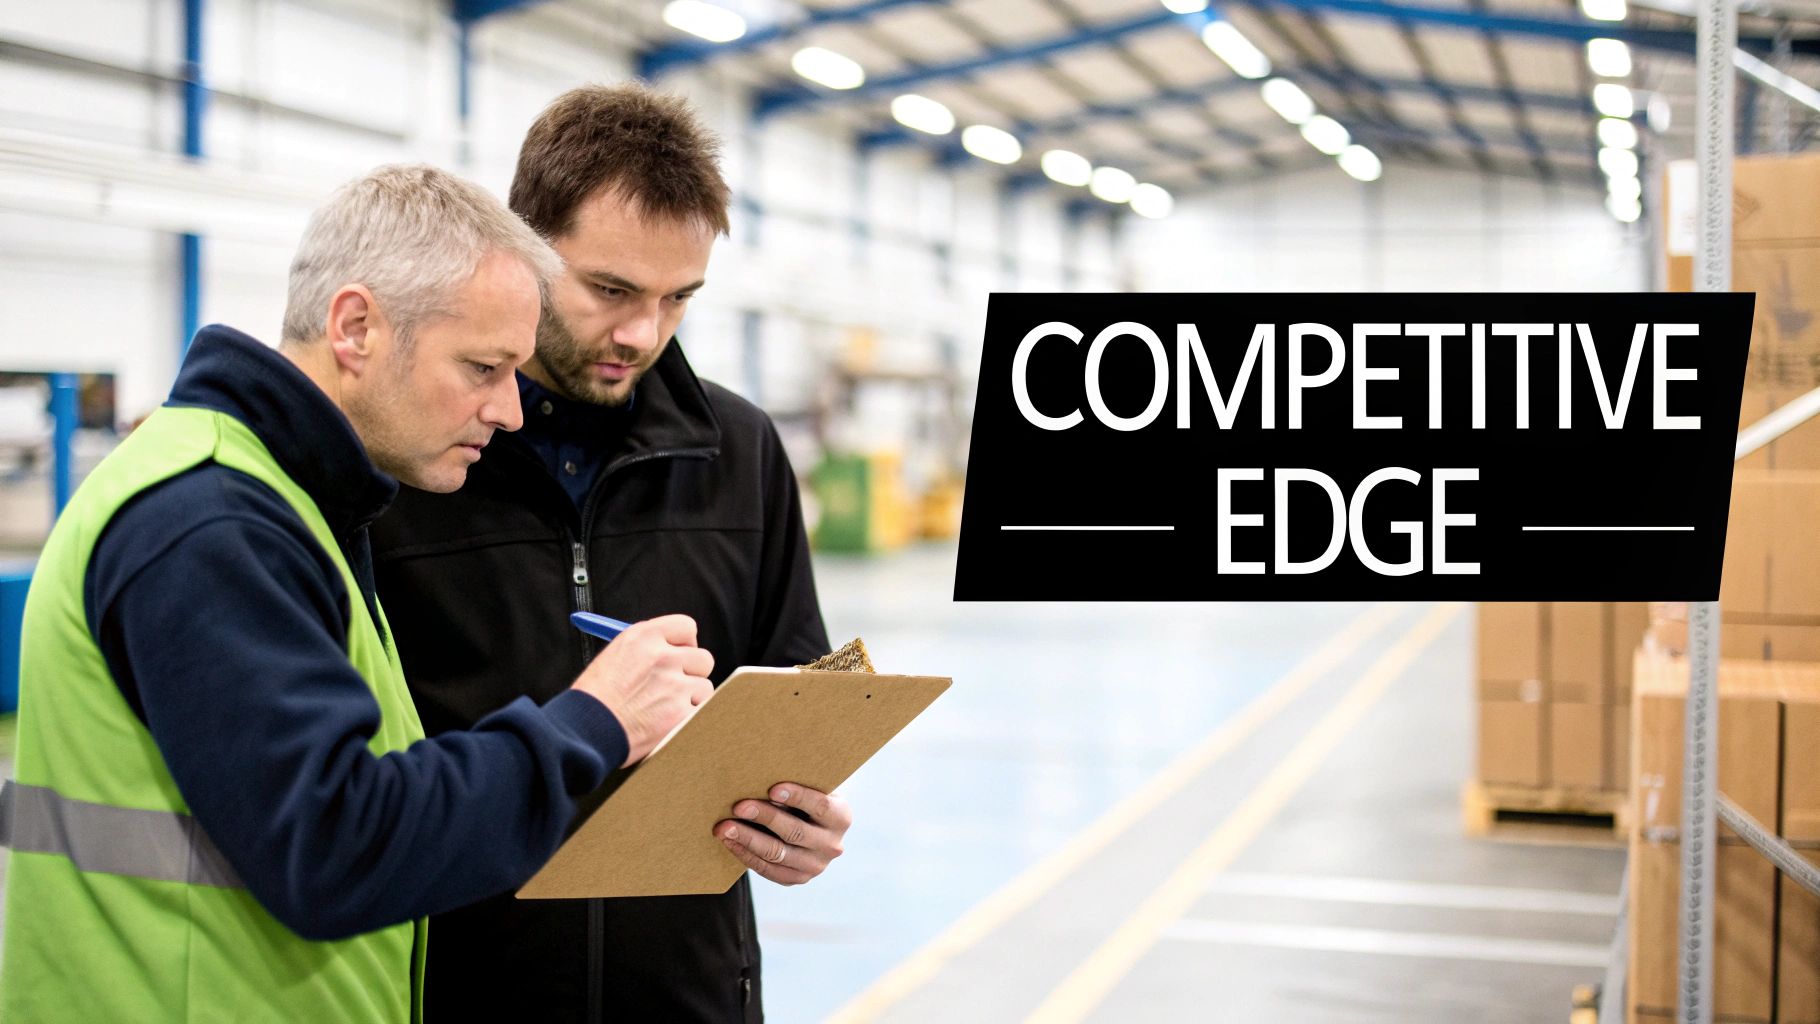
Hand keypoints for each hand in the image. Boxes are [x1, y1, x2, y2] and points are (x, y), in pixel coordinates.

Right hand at [569, 614, 712, 766]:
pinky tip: (665, 724)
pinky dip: (687, 720)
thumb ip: (646, 649)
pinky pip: (699, 712)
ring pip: (704, 687)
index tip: (681, 652)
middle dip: (693, 672)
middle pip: (703, 658)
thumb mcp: (614, 656)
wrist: (585, 730)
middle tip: (678, 683)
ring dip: (690, 698)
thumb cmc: (593, 698)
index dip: (686, 642)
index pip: (686, 627)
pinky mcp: (681, 714)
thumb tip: (670, 649)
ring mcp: (675, 685)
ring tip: (664, 709)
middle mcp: (663, 657)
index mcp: (643, 637)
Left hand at [715, 784, 850, 885]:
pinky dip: (746, 855)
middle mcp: (832, 846)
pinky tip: (730, 842)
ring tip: (724, 827)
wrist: (813, 825)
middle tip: (738, 806)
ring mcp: (815, 866)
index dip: (797, 797)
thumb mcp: (812, 787)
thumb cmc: (806, 797)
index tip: (772, 788)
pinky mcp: (797, 879)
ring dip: (747, 839)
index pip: (820, 806)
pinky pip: (768, 870)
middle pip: (794, 832)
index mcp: (841, 817)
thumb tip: (760, 775)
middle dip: (763, 817)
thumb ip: (797, 783)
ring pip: (777, 854)